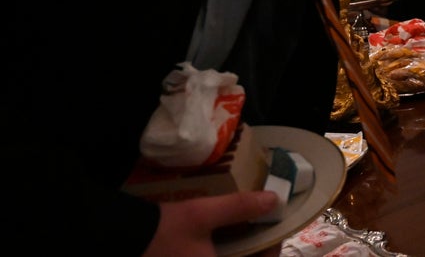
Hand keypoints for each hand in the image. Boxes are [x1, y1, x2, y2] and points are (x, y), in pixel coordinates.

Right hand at [144, 190, 278, 256]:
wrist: (121, 239)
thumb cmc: (162, 231)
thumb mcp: (201, 215)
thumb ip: (238, 207)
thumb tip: (273, 200)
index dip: (269, 252)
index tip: (274, 235)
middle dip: (252, 251)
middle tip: (260, 231)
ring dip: (237, 251)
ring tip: (242, 232)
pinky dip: (220, 251)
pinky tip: (220, 240)